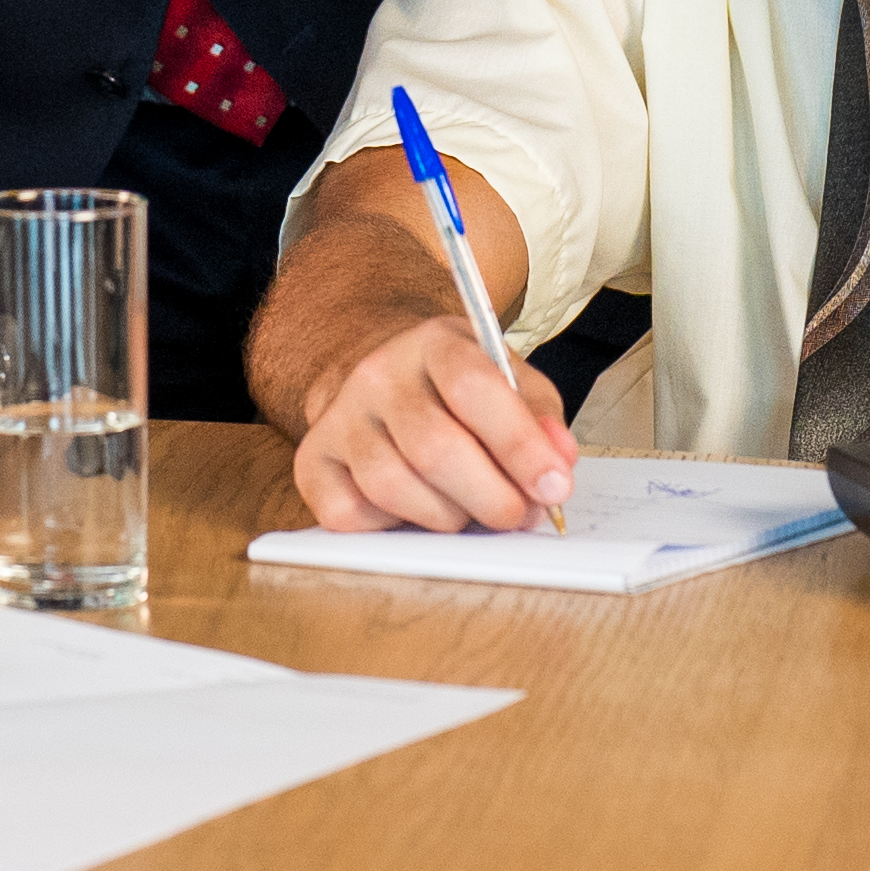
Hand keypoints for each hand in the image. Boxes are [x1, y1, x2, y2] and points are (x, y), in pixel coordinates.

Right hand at [289, 311, 575, 532]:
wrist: (381, 378)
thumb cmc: (455, 390)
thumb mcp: (509, 380)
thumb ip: (540, 417)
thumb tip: (557, 466)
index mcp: (435, 343)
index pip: (474, 388)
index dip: (519, 445)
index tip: (553, 488)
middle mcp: (378, 374)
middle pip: (434, 448)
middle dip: (491, 498)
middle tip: (519, 516)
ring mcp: (338, 418)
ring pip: (393, 486)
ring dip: (446, 518)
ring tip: (468, 513)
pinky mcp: (312, 463)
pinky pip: (350, 514)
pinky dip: (392, 527)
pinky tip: (413, 510)